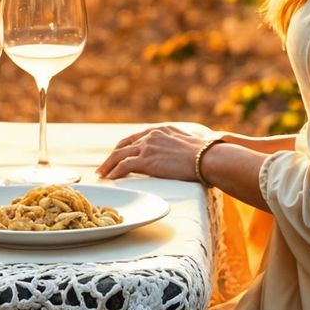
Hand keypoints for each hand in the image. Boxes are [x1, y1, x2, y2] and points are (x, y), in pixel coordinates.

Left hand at [97, 122, 215, 182]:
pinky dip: (115, 172)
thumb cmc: (207, 155)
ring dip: (108, 165)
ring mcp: (147, 146)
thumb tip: (188, 155)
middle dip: (112, 156)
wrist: (208, 157)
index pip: (136, 137)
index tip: (118, 155)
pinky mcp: (146, 159)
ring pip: (120, 155)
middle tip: (104, 166)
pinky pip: (124, 166)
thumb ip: (182, 146)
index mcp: (161, 130)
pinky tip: (110, 179)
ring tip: (102, 175)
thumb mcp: (191, 144)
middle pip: (124, 145)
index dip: (125, 147)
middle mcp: (151, 134)